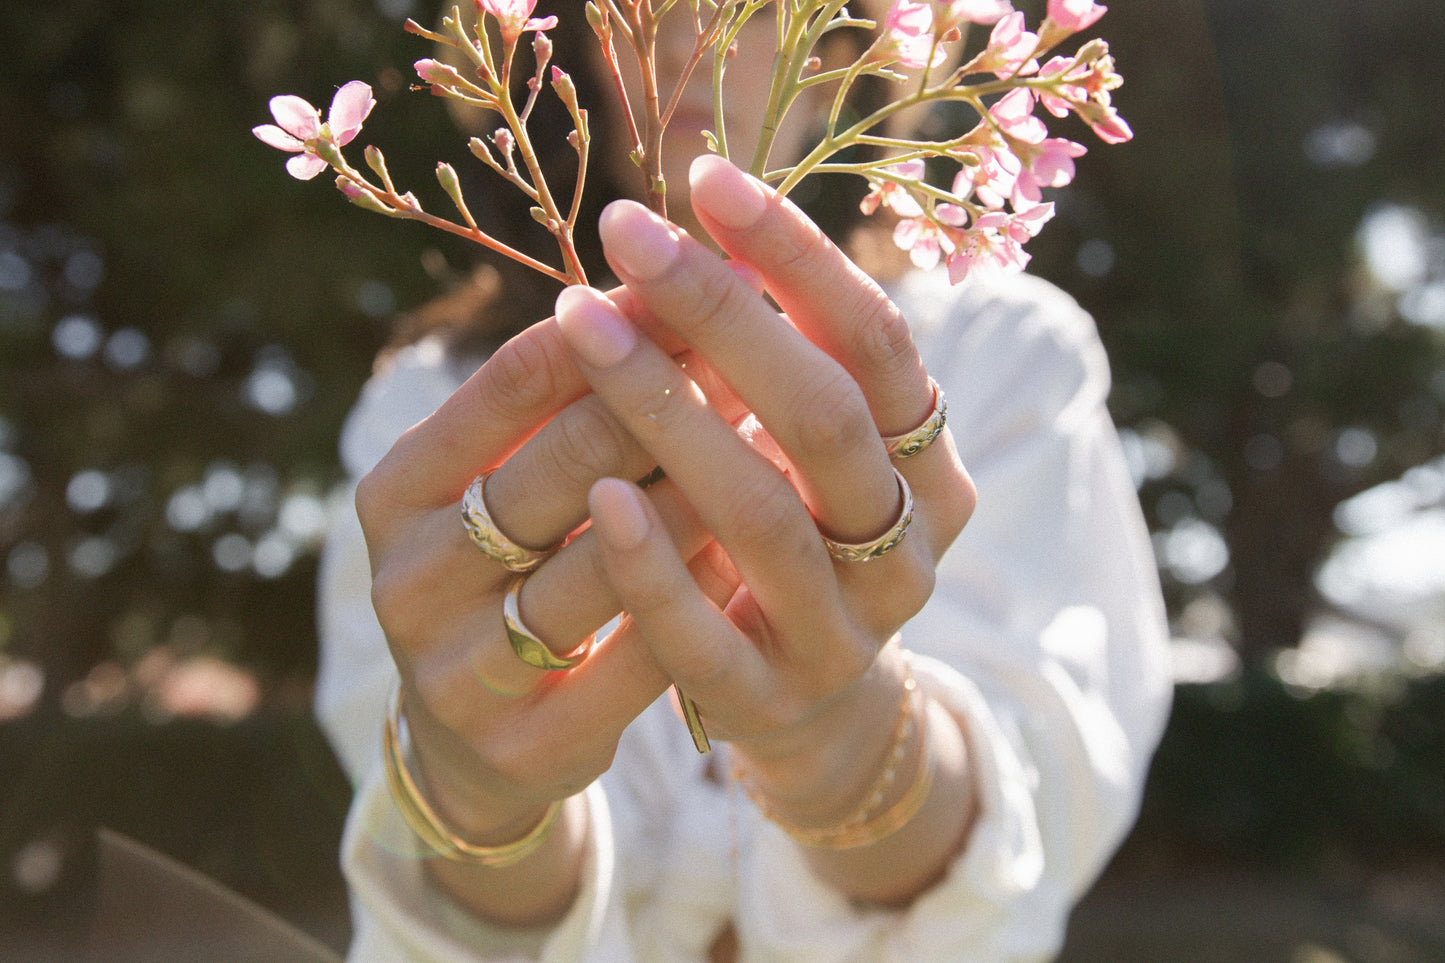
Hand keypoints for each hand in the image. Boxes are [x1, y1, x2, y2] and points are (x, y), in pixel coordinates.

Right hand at [355, 300, 750, 920]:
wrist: (477, 734)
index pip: (514, 381)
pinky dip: (703, 596)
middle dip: (670, 399)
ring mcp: (461, 672)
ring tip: (772, 439)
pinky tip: (759, 550)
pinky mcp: (527, 746)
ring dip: (699, 493)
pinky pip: (638, 661)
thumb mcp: (507, 477)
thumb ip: (570, 397)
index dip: (624, 326)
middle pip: (561, 466)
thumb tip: (676, 287)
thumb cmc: (511, 566)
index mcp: (395, 491)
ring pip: (604, 565)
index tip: (708, 279)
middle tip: (761, 353)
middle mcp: (408, 579)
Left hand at [555, 155, 976, 899]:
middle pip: (824, 416)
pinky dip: (651, 564)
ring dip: (666, 411)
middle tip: (628, 232)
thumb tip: (700, 231)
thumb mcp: (813, 455)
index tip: (706, 180)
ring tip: (581, 323)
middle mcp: (906, 547)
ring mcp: (843, 632)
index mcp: (930, 468)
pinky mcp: (768, 699)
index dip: (798, 256)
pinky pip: (705, 635)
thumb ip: (781, 365)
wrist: (810, 703)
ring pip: (762, 515)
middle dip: (723, 313)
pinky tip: (597, 496)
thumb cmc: (797, 540)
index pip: (879, 343)